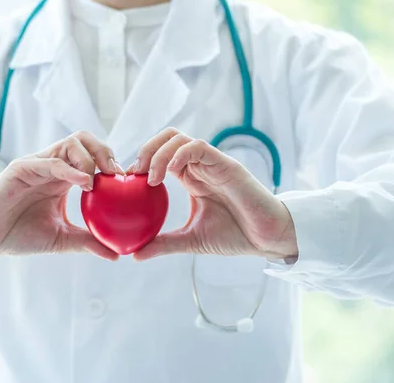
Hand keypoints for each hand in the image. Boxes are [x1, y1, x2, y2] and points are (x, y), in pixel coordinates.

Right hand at [0, 131, 121, 260]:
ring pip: (71, 143)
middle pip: (85, 141)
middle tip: (117, 174)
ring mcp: (38, 164)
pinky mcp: (21, 168)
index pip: (93, 157)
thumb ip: (86, 241)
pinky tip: (85, 183)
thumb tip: (116, 254)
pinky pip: (50, 161)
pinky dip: (71, 168)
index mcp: (64, 178)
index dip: (112, 164)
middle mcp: (53, 166)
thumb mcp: (60, 239)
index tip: (129, 182)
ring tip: (100, 179)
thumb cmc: (19, 235)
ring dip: (90, 157)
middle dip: (105, 152)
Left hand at [128, 128, 297, 260]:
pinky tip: (169, 172)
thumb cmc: (235, 236)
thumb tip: (135, 255)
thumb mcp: (191, 240)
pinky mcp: (225, 165)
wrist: (266, 240)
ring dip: (158, 153)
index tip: (126, 182)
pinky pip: (198, 147)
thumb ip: (164, 243)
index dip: (141, 163)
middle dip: (145, 150)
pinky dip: (178, 154)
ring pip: (179, 139)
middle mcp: (199, 166)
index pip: (160, 156)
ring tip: (150, 177)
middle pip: (166, 139)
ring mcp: (212, 163)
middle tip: (133, 174)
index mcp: (191, 178)